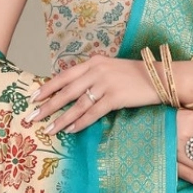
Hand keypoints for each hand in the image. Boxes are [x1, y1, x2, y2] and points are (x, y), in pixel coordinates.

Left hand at [25, 55, 159, 132]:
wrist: (160, 77)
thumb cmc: (135, 75)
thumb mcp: (110, 69)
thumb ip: (92, 76)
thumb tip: (72, 91)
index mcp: (93, 62)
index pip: (64, 76)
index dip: (47, 87)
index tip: (33, 98)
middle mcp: (97, 70)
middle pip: (66, 91)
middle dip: (48, 106)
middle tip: (33, 117)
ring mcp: (106, 83)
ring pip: (77, 104)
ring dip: (62, 119)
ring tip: (50, 129)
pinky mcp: (116, 97)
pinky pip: (93, 113)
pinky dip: (81, 123)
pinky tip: (71, 130)